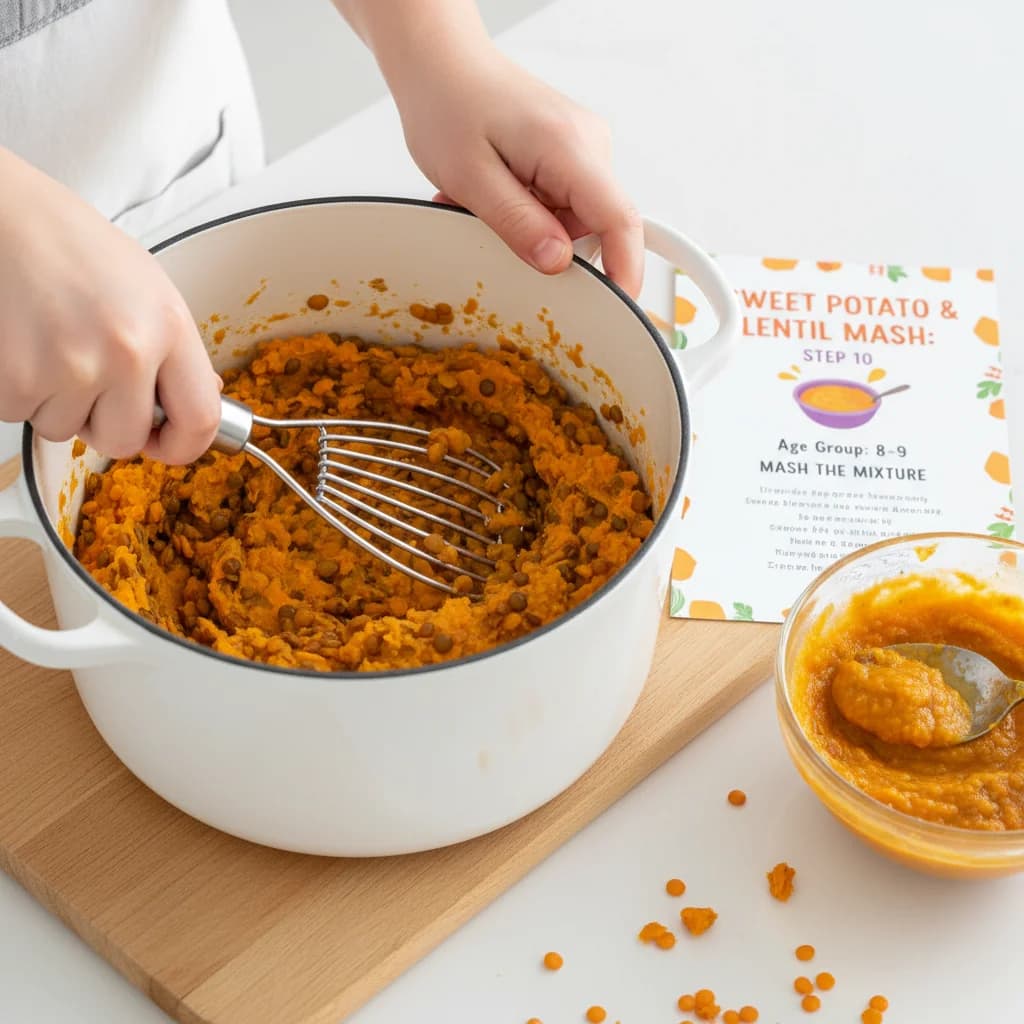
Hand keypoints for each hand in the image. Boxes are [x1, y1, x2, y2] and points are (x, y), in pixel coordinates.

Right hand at [0, 148, 220, 463]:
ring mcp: (71, 367)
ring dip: (55, 401)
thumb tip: (202, 398)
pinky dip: (16, 390)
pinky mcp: (16, 378)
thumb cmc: (68, 244)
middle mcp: (127, 351)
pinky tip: (20, 344)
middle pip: (126, 441)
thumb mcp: (147, 287)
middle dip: (104, 421)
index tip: (167, 442)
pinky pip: (20, 415)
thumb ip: (173, 349)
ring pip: (66, 431)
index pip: (201, 420)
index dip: (183, 444)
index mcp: (169, 326)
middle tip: (87, 376)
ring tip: (48, 343)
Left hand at [396, 50, 643, 296]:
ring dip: (529, 227)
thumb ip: (517, 223)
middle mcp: (587, 144)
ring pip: (572, 220)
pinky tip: (494, 194)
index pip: (620, 220)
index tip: (619, 307)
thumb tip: (558, 262)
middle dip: (546, 247)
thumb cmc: (448, 105)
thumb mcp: (471, 177)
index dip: (625, 271)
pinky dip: (527, 210)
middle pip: (593, 228)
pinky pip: (559, 203)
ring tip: (482, 204)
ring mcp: (581, 148)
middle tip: (491, 232)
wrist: (440, 63)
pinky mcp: (569, 154)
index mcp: (569, 148)